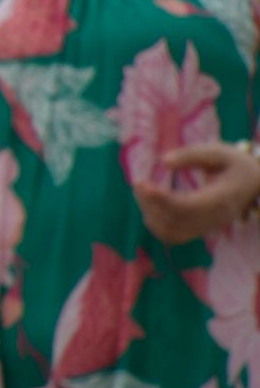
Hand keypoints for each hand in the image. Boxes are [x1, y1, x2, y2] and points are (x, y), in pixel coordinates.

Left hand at [132, 141, 259, 244]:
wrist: (254, 184)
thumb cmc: (235, 164)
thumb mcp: (219, 152)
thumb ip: (192, 155)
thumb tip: (163, 161)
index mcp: (221, 198)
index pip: (186, 206)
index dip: (160, 198)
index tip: (140, 183)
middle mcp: (213, 218)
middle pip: (174, 221)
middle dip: (150, 203)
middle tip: (138, 182)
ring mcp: (206, 227)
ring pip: (170, 232)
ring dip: (150, 213)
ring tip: (142, 190)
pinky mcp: (198, 230)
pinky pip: (172, 235)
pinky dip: (155, 223)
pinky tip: (149, 203)